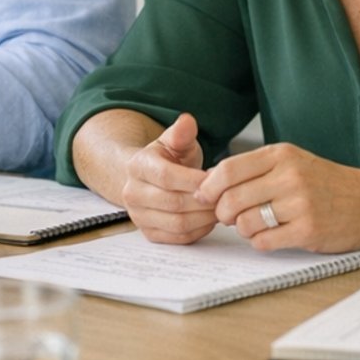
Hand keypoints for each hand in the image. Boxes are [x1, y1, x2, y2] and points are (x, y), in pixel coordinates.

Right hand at [120, 113, 216, 244]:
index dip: (194, 180)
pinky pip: (178, 238)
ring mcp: (139, 216)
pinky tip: (210, 219)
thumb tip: (187, 121)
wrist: (149, 179)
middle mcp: (132, 193)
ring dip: (205, 218)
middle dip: (205, 201)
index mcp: (138, 166)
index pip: (166, 176)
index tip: (216, 178)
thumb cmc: (167, 159)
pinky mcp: (149, 233)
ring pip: (178, 223)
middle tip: (226, 196)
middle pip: (174, 203)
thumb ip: (182, 133)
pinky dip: (199, 231)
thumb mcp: (175, 142)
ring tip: (222, 207)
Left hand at [197, 144, 359, 252]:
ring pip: (245, 223)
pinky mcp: (308, 230)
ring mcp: (300, 204)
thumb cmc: (325, 183)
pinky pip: (263, 241)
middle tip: (229, 216)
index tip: (204, 196)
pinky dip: (260, 242)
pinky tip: (271, 235)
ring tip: (255, 225)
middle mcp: (289, 176)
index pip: (228, 170)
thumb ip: (255, 169)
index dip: (209, 187)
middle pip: (231, 199)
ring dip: (243, 229)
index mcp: (281, 155)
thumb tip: (211, 183)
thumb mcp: (292, 161)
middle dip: (223, 212)